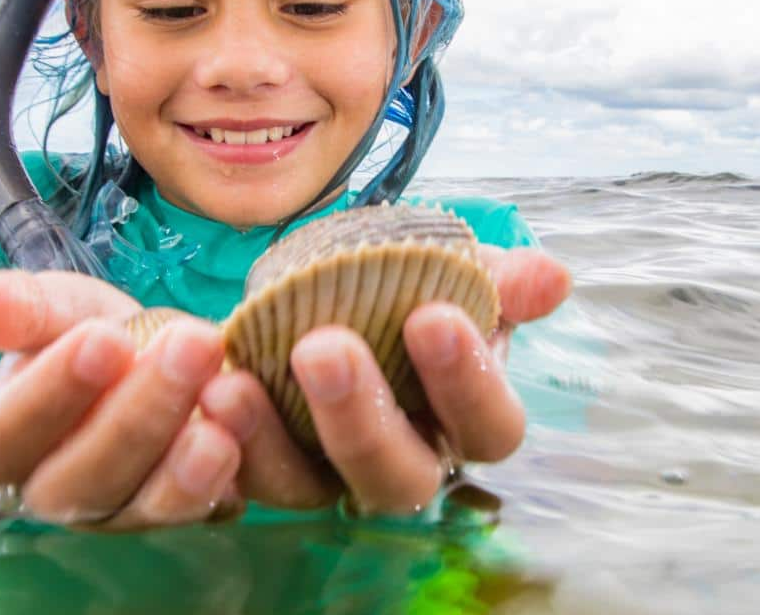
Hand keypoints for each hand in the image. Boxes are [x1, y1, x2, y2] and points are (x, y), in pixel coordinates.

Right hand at [0, 269, 241, 529]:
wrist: (172, 354)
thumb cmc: (105, 335)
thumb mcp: (63, 307)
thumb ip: (21, 309)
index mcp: (7, 439)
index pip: (7, 435)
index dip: (53, 391)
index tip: (105, 338)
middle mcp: (55, 492)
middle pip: (81, 479)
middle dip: (138, 413)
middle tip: (190, 346)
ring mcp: (122, 512)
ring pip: (144, 505)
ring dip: (185, 460)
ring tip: (225, 404)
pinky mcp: (184, 514)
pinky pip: (202, 512)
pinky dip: (226, 476)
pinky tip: (243, 436)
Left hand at [198, 245, 571, 513]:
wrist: (328, 289)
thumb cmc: (403, 288)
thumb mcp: (450, 272)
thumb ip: (496, 279)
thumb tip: (552, 278)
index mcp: (465, 418)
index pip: (489, 427)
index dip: (468, 381)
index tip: (433, 315)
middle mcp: (406, 461)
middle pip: (401, 476)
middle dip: (362, 414)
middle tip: (324, 346)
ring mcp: (332, 473)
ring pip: (313, 488)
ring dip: (274, 438)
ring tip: (238, 382)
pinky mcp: (268, 469)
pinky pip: (244, 475)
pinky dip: (223, 438)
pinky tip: (206, 387)